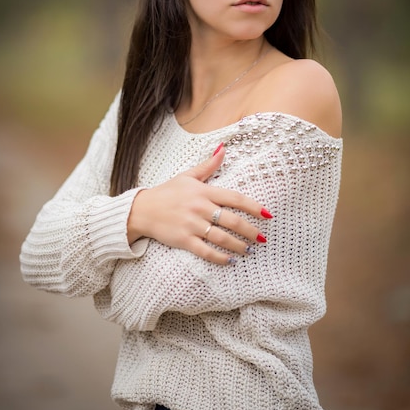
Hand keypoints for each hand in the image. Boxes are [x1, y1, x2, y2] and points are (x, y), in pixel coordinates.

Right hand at [127, 144, 271, 264]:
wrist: (142, 209)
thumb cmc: (167, 192)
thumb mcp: (187, 176)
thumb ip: (208, 165)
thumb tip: (223, 149)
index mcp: (203, 192)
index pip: (234, 198)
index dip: (253, 207)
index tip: (267, 215)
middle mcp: (200, 208)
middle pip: (232, 220)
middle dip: (250, 231)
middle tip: (262, 238)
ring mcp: (192, 225)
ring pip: (221, 238)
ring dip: (238, 246)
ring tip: (249, 250)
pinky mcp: (184, 240)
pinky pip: (206, 251)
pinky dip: (220, 258)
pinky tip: (230, 261)